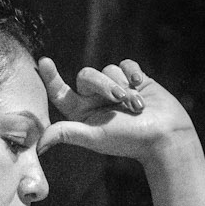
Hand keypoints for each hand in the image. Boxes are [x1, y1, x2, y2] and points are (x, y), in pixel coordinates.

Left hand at [37, 56, 195, 161]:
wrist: (165, 135)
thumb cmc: (130, 139)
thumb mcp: (95, 136)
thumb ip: (67, 133)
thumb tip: (39, 144)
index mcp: (83, 113)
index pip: (60, 92)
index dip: (51, 77)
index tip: (42, 61)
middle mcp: (96, 99)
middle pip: (87, 75)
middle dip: (103, 85)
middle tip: (119, 100)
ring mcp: (116, 88)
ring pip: (108, 69)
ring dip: (123, 86)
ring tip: (137, 106)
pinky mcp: (134, 80)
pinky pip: (126, 64)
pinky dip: (133, 73)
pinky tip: (141, 85)